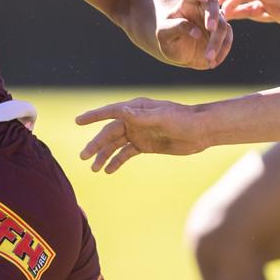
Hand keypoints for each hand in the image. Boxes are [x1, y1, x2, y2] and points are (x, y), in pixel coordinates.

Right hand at [76, 97, 205, 172]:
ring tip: (94, 168)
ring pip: (116, 145)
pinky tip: (108, 170)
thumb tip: (120, 111)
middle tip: (83, 157)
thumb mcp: (163, 117)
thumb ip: (141, 116)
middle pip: (109, 132)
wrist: (202, 131)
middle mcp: (135, 120)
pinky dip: (117, 161)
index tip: (78, 121)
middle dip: (95, 144)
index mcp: (136, 109)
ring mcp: (139, 133)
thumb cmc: (184, 119)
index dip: (93, 116)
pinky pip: (126, 153)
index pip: (110, 112)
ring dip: (104, 155)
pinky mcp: (146, 145)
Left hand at [157, 0, 231, 68]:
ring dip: (218, 41)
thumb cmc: (166, 34)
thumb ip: (176, 28)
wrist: (175, 46)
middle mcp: (204, 7)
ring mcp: (215, 20)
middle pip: (213, 4)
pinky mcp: (221, 33)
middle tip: (210, 28)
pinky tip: (212, 62)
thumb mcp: (163, 32)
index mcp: (189, 0)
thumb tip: (197, 33)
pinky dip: (222, 51)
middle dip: (213, 16)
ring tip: (208, 58)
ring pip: (223, 25)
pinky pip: (228, 39)